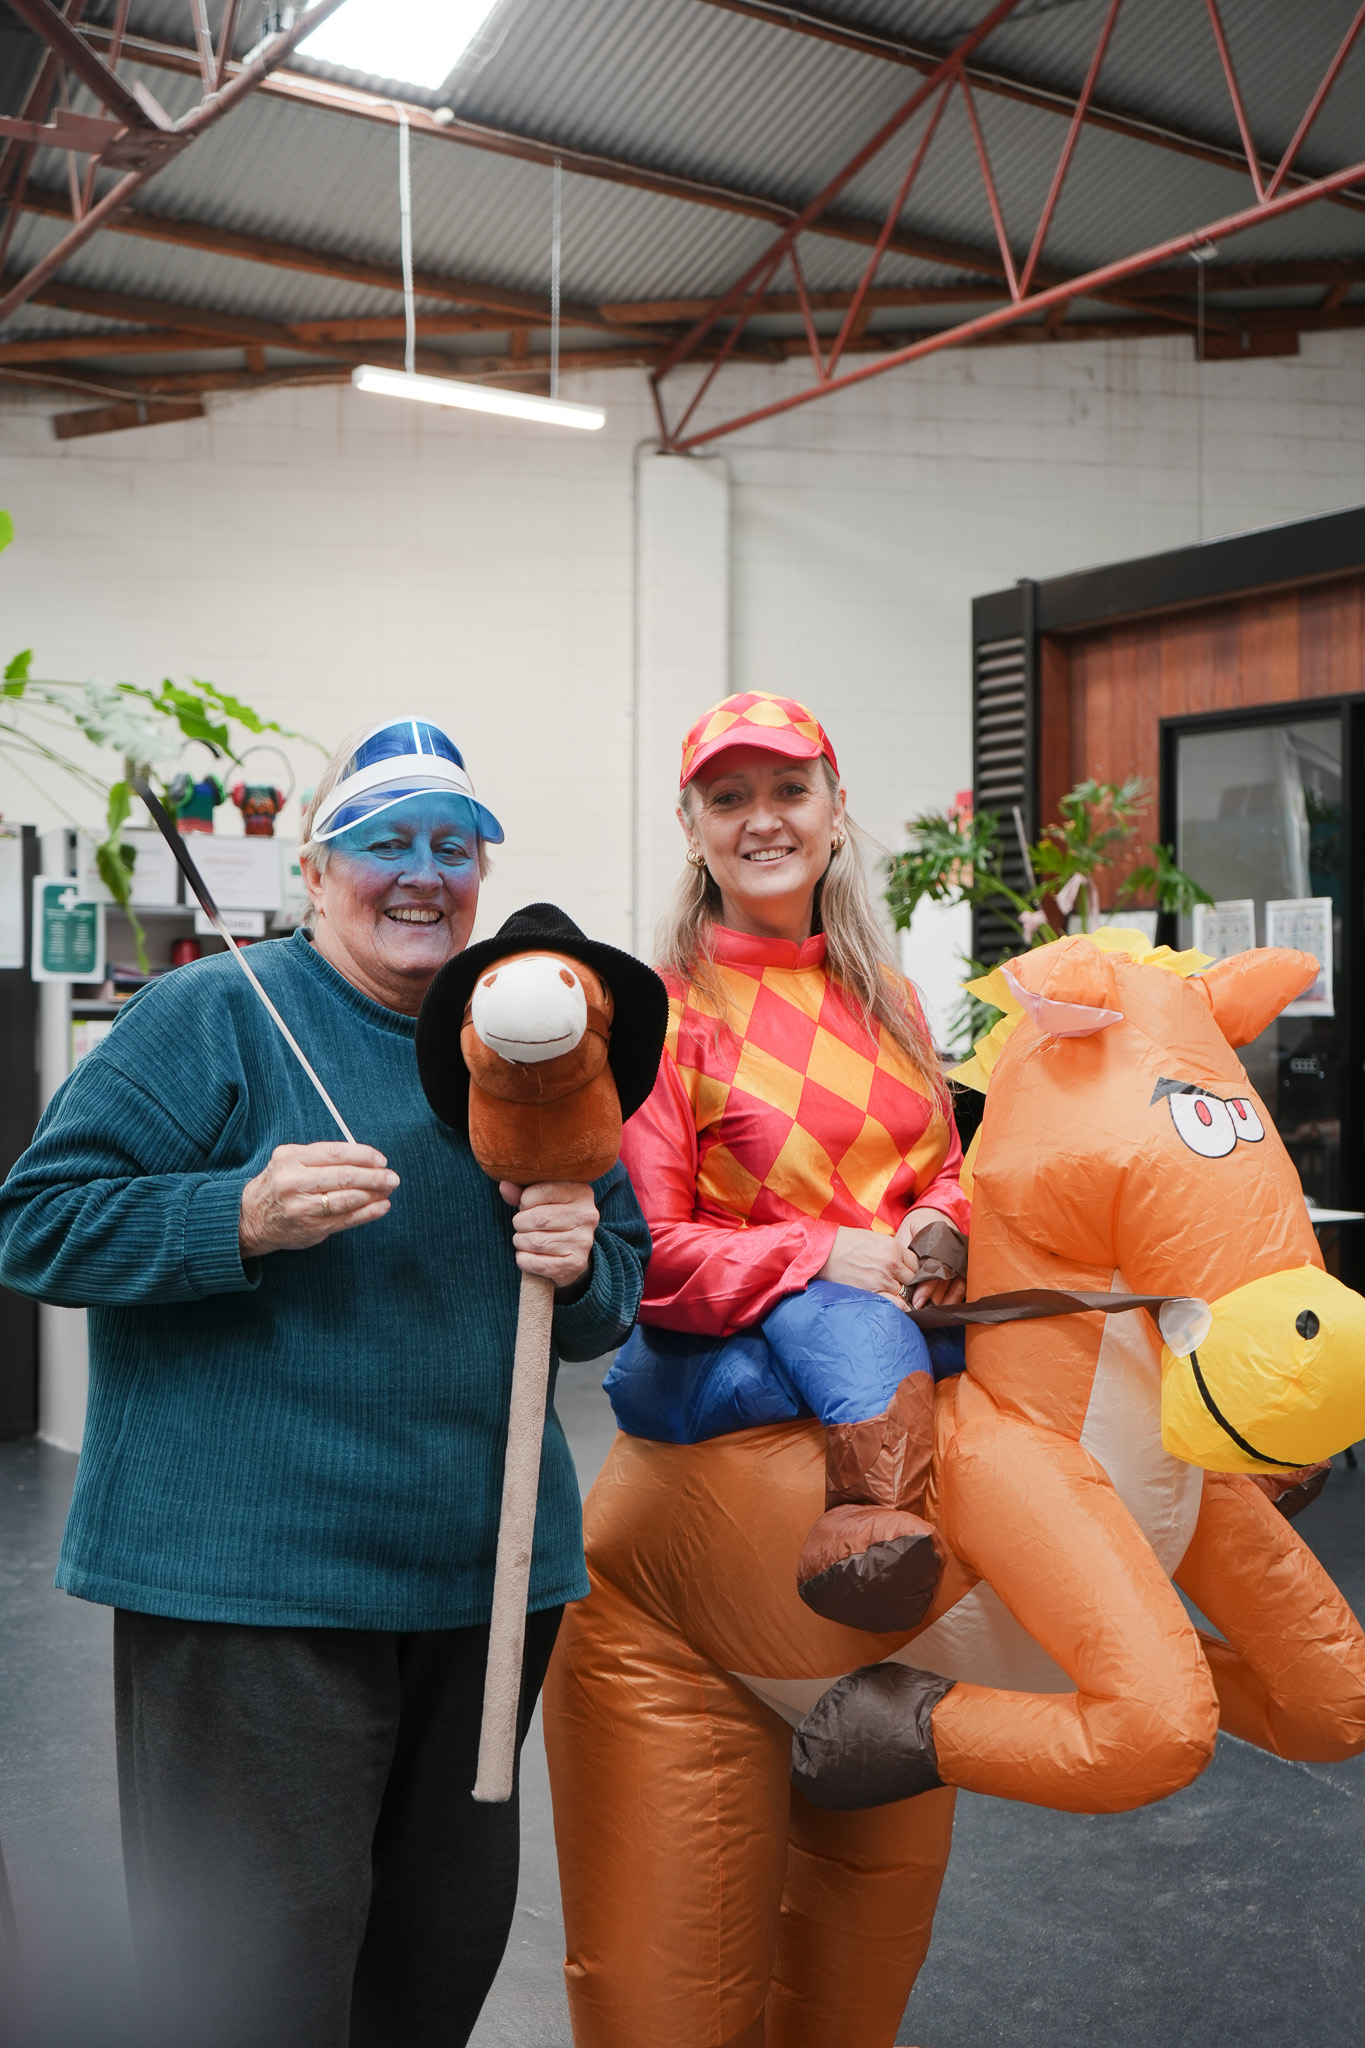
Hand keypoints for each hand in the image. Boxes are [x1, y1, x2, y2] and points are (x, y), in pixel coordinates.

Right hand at [239, 1142, 398, 1257]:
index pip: (335, 1153)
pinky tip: (381, 1206)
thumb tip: (365, 1157)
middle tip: (392, 1177)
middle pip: (343, 1177)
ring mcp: (301, 1208)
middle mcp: (293, 1183)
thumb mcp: (290, 1160)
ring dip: (374, 1195)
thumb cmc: (280, 1183)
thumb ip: (322, 1156)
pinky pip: (346, 1220)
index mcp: (291, 1159)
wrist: (251, 1218)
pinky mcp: (310, 1228)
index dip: (363, 1155)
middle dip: (374, 1176)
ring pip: (346, 1200)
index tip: (381, 1159)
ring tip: (388, 1190)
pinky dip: (368, 1213)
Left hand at [500, 1180, 598, 1292]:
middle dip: (520, 1224)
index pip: (541, 1191)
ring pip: (535, 1242)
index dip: (524, 1201)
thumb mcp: (541, 1200)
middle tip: (521, 1227)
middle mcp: (587, 1216)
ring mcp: (583, 1242)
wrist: (571, 1253)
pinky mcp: (575, 1265)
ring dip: (520, 1242)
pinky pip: (537, 1263)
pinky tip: (526, 1256)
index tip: (527, 1207)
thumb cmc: (552, 1219)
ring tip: (524, 1241)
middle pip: (538, 1218)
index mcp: (581, 1193)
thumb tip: (504, 1185)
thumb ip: (522, 1192)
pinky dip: (523, 1260)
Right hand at [816, 1225, 918, 1313]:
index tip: (910, 1276)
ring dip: (902, 1294)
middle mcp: (891, 1262)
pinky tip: (901, 1308)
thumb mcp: (874, 1238)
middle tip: (905, 1287)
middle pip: (914, 1279)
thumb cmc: (845, 1242)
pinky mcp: (873, 1291)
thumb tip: (902, 1262)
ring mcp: (883, 1278)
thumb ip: (891, 1250)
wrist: (824, 1251)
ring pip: (905, 1292)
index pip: (917, 1263)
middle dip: (911, 1283)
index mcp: (893, 1246)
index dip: (914, 1270)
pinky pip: (897, 1304)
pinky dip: (901, 1307)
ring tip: (898, 1296)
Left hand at [895, 1208, 968, 1310]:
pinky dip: (957, 1295)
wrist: (935, 1214)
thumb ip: (906, 1255)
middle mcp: (953, 1246)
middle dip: (935, 1297)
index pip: (934, 1266)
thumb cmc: (916, 1227)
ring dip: (947, 1299)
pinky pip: (965, 1281)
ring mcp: (962, 1253)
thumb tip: (905, 1282)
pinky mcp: (966, 1261)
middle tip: (923, 1309)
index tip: (917, 1300)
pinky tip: (947, 1305)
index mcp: (937, 1237)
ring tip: (934, 1311)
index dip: (926, 1286)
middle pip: (947, 1277)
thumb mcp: (906, 1235)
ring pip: (959, 1282)